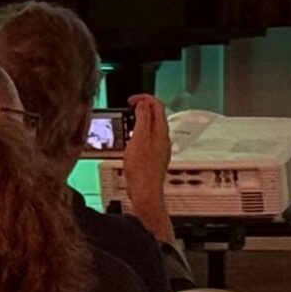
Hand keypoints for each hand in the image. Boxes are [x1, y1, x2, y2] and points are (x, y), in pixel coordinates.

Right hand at [124, 93, 175, 242]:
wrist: (145, 192)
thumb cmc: (142, 170)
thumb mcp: (139, 139)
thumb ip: (142, 120)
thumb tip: (144, 104)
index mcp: (161, 131)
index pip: (157, 106)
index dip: (144, 98)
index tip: (131, 100)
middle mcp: (163, 138)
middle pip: (155, 115)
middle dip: (141, 108)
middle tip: (128, 109)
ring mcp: (160, 148)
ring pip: (151, 127)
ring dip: (139, 121)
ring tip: (127, 123)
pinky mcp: (154, 157)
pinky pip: (148, 139)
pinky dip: (138, 134)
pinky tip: (130, 142)